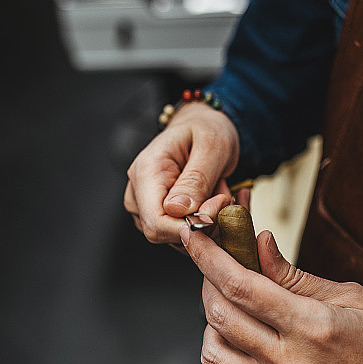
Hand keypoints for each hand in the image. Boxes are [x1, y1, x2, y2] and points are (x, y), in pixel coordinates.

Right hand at [124, 102, 238, 243]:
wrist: (203, 126)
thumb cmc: (206, 129)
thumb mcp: (212, 146)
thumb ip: (197, 179)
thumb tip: (178, 211)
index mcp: (146, 171)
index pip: (156, 222)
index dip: (190, 226)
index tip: (218, 208)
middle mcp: (139, 192)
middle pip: (166, 233)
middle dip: (202, 222)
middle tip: (223, 194)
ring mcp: (145, 207)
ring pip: (177, 237)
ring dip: (207, 222)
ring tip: (218, 191)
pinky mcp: (159, 216)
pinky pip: (184, 234)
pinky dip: (205, 224)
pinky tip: (213, 200)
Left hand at [181, 226, 362, 363]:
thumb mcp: (352, 298)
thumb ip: (297, 275)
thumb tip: (262, 246)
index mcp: (312, 327)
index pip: (241, 285)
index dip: (208, 257)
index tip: (195, 238)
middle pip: (220, 316)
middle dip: (207, 283)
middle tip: (216, 270)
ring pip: (214, 355)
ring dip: (212, 326)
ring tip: (230, 312)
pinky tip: (236, 352)